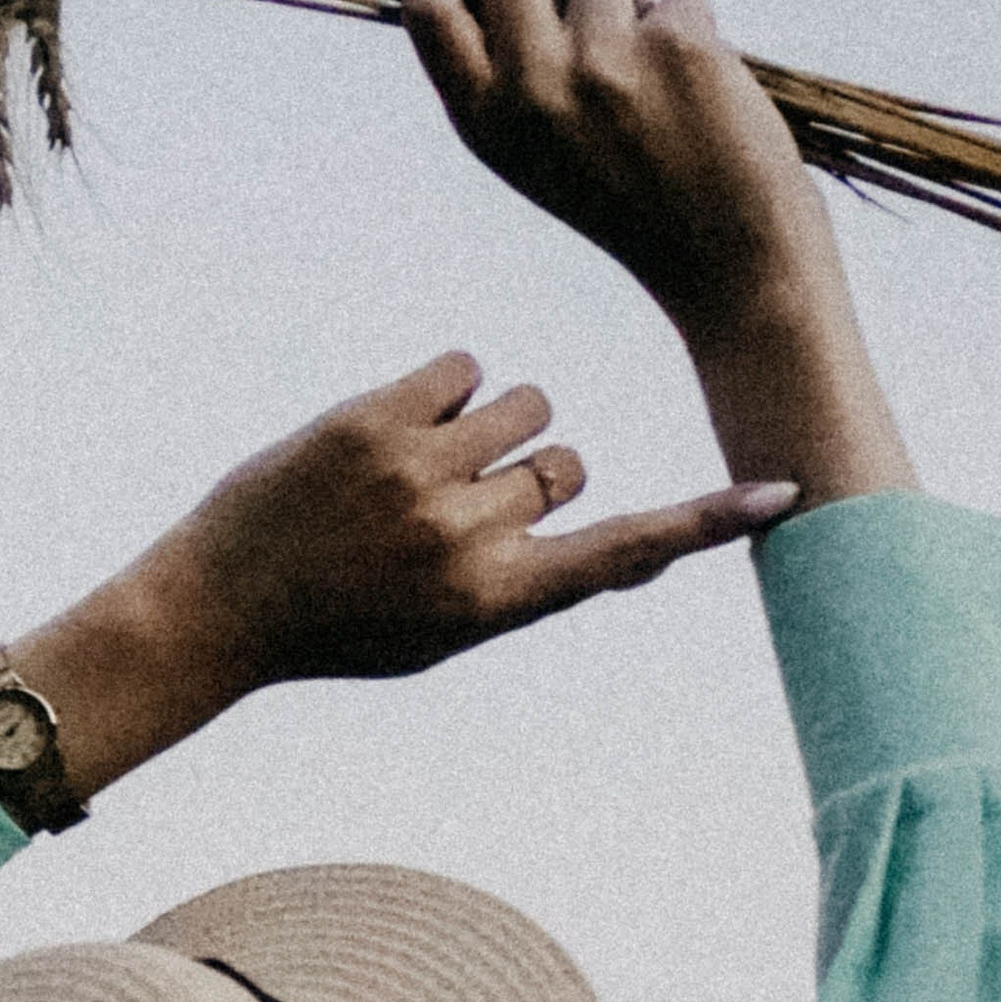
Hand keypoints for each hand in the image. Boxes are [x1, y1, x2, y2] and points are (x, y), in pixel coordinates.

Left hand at [0, 351, 798, 801]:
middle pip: (569, 462)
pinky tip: (395, 430)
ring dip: (492, 425)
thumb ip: (540, 583)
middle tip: (455, 509)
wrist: (217, 609)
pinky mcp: (375, 417)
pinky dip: (446, 389)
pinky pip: (465, 366)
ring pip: (526, 405)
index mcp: (493, 605)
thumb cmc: (343, 628)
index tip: (783, 496)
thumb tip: (641, 549)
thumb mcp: (448, 635)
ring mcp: (419, 475)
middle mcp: (466, 539)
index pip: (621, 554)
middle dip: (534, 474)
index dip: (705, 523)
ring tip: (419, 469)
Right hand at [401, 0, 919, 508]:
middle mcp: (531, 90)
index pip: (428, 8)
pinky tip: (699, 95)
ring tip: (650, 67)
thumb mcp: (535, 147)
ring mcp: (602, 65)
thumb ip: (502, 65)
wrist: (727, 263)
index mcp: (485, 121)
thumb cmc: (629, 197)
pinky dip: (692, 30)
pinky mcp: (675, 47)